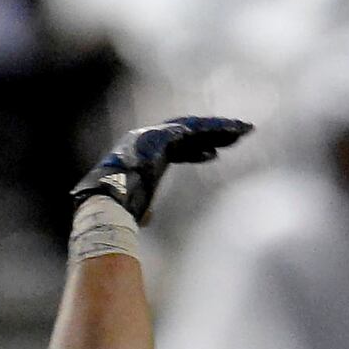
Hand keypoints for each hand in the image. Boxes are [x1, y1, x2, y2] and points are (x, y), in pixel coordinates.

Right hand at [72, 116, 251, 220]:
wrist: (105, 206)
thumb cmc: (116, 212)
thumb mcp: (134, 207)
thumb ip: (143, 208)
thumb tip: (145, 219)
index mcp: (141, 154)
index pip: (174, 148)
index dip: (195, 150)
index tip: (215, 153)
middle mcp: (146, 139)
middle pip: (188, 133)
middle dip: (213, 133)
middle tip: (238, 133)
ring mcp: (152, 136)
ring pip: (194, 129)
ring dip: (220, 129)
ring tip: (243, 130)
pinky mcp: (159, 139)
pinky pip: (192, 131)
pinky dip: (212, 131)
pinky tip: (230, 134)